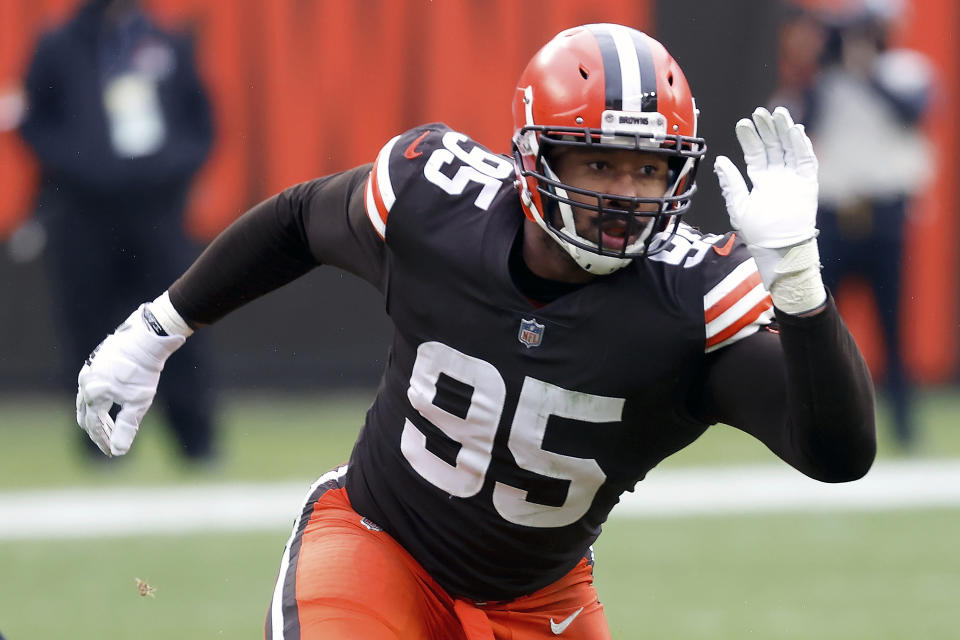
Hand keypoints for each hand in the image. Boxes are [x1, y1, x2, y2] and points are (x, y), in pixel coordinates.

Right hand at [76, 297, 187, 455]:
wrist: (147, 338)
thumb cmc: (144, 371)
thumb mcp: (138, 402)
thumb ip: (127, 427)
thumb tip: (119, 451)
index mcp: (93, 395)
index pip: (94, 426)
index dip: (103, 441)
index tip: (112, 452)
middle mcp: (85, 382)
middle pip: (85, 414)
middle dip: (97, 430)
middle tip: (110, 442)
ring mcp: (88, 370)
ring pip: (85, 399)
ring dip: (95, 415)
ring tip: (108, 425)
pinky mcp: (95, 361)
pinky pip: (90, 385)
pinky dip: (97, 398)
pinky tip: (109, 400)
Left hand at [713, 106, 817, 249]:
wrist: (778, 247)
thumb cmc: (758, 231)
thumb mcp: (738, 205)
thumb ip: (731, 182)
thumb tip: (719, 161)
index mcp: (761, 179)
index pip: (755, 152)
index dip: (750, 138)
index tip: (743, 123)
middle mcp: (778, 175)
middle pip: (773, 145)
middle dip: (767, 128)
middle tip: (760, 112)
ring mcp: (793, 177)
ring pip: (789, 147)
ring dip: (784, 130)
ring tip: (778, 113)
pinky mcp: (808, 182)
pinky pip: (806, 159)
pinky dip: (801, 144)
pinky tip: (794, 130)